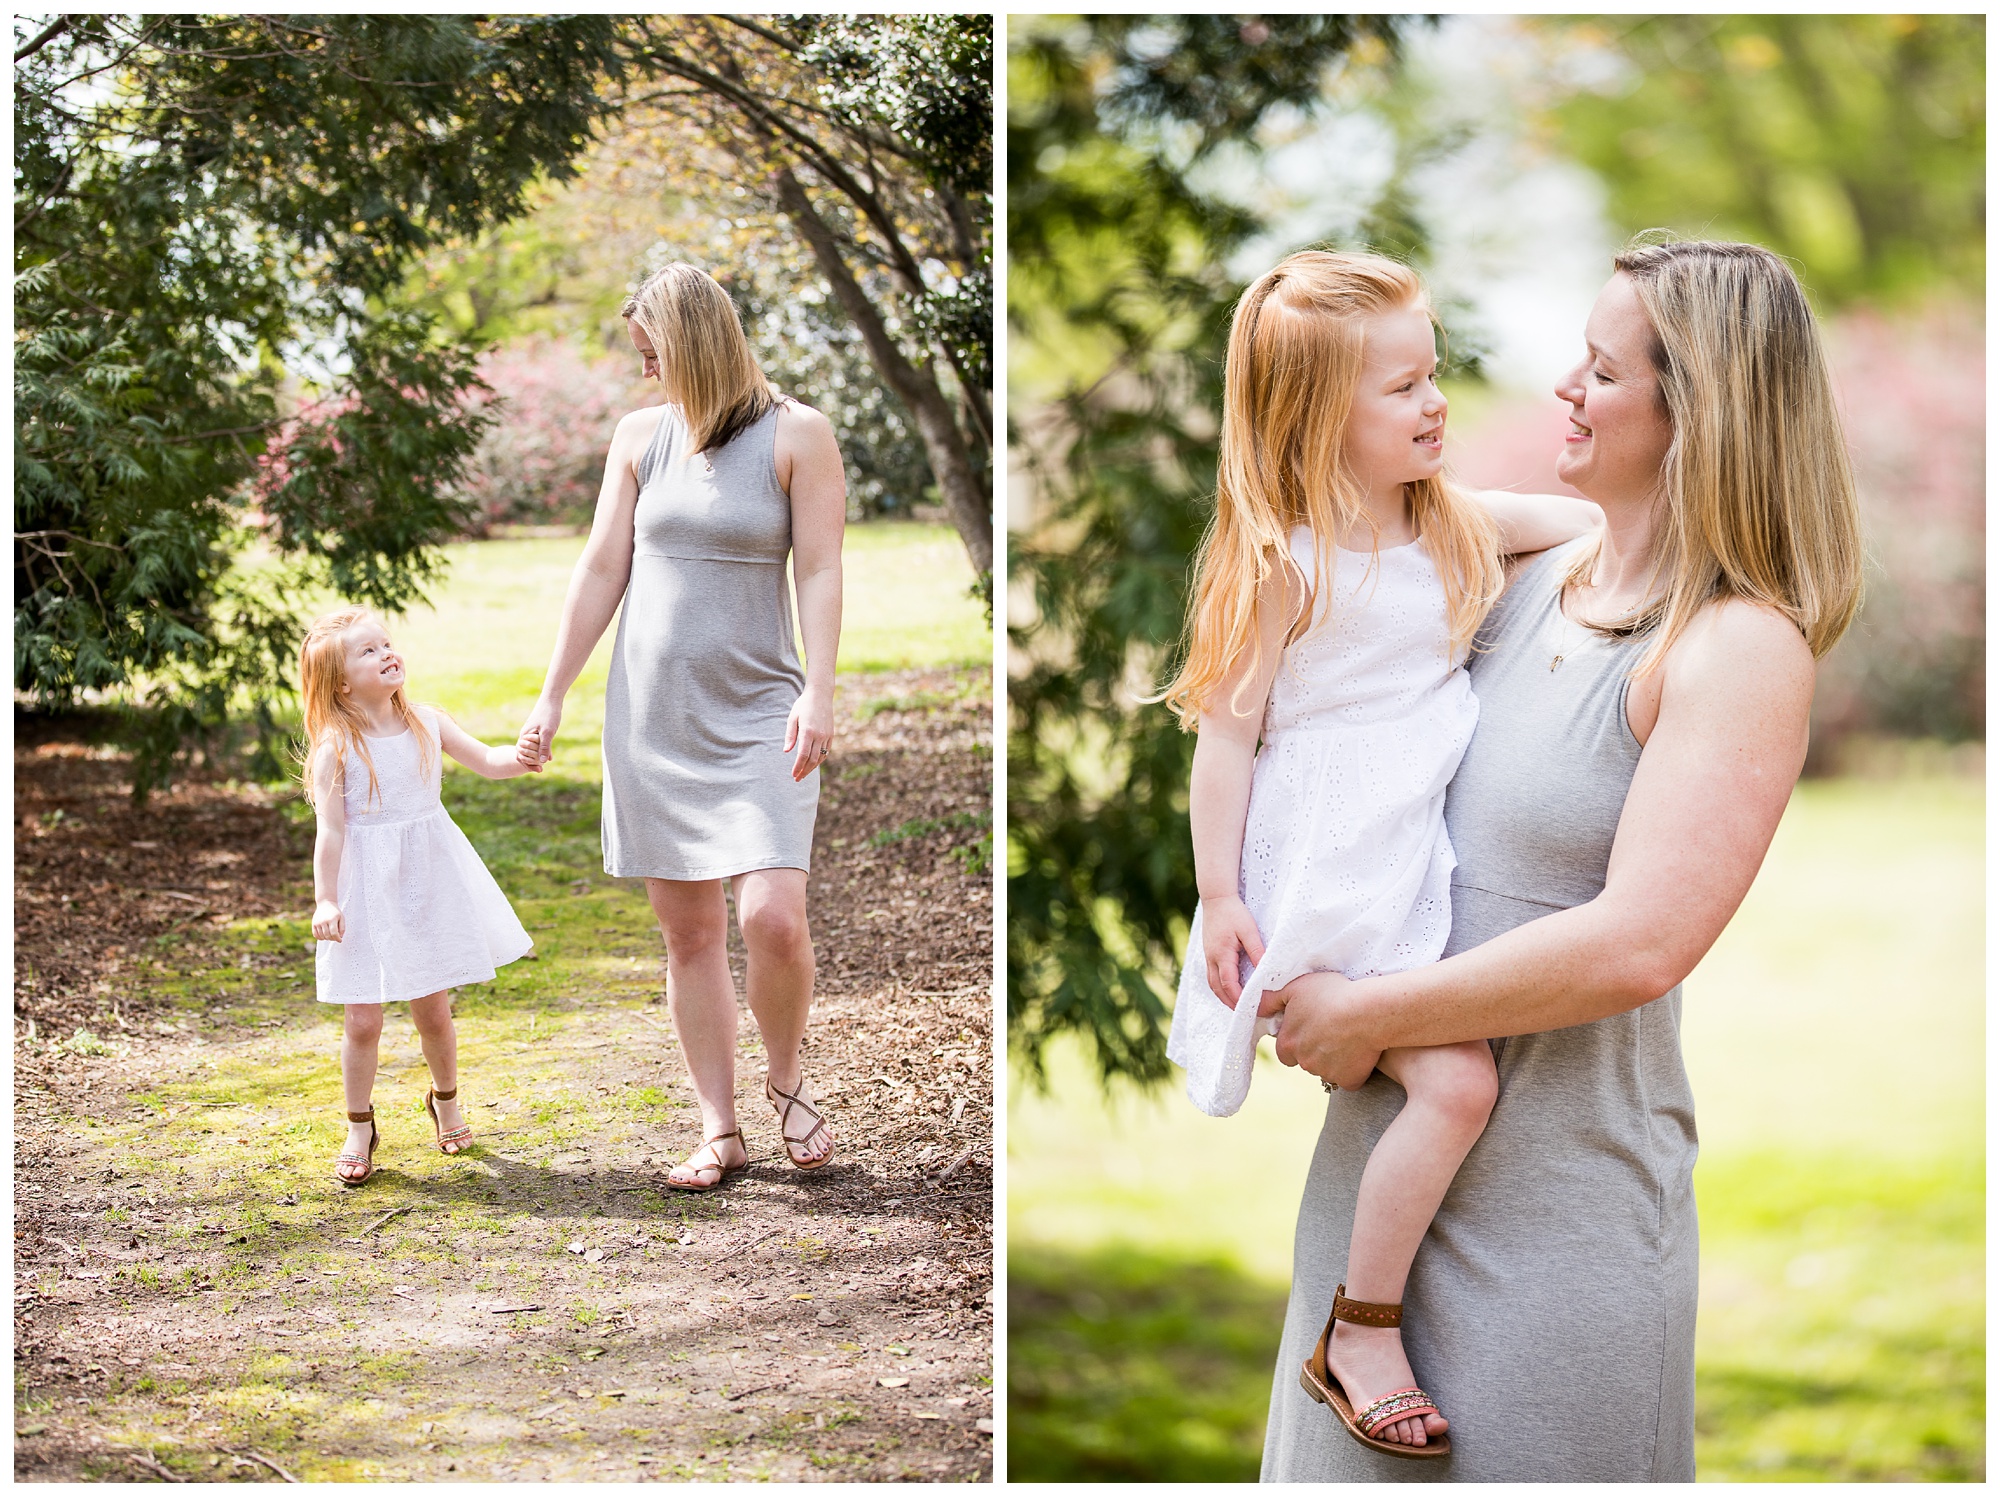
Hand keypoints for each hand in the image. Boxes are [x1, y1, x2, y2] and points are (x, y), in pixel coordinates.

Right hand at [312, 900, 344, 942]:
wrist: (326, 904)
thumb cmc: (335, 912)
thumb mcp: (342, 918)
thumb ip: (342, 928)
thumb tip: (340, 937)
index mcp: (332, 919)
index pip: (334, 933)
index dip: (337, 938)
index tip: (340, 940)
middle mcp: (323, 921)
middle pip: (328, 935)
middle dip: (333, 939)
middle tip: (336, 938)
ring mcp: (317, 923)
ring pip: (322, 936)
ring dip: (327, 939)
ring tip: (331, 936)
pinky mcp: (313, 924)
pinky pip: (315, 935)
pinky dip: (320, 938)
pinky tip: (324, 936)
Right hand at [517, 696, 561, 770]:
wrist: (551, 700)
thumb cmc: (549, 715)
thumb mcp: (548, 733)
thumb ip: (544, 747)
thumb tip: (542, 762)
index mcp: (524, 736)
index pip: (522, 754)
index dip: (529, 763)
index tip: (539, 770)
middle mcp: (525, 735)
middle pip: (526, 753)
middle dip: (533, 762)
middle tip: (540, 770)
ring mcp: (531, 732)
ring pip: (534, 749)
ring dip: (539, 757)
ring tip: (546, 764)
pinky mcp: (537, 730)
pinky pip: (539, 744)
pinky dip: (544, 750)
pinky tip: (550, 756)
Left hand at [784, 687, 833, 782]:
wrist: (821, 695)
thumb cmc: (803, 705)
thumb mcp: (792, 718)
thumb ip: (790, 735)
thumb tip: (786, 751)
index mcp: (808, 731)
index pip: (803, 755)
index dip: (798, 767)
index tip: (793, 775)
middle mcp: (819, 735)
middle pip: (813, 759)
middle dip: (804, 771)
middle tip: (797, 779)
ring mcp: (827, 735)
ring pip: (820, 757)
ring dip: (812, 768)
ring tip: (804, 773)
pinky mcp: (831, 735)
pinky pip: (826, 751)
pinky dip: (819, 760)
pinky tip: (813, 764)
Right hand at [1200, 895, 1264, 1007]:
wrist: (1216, 898)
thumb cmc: (1234, 913)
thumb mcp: (1249, 930)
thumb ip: (1257, 951)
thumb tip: (1266, 971)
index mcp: (1221, 954)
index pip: (1229, 984)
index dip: (1239, 999)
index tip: (1252, 1009)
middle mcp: (1211, 959)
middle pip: (1218, 990)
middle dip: (1232, 1004)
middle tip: (1248, 1015)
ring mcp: (1208, 957)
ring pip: (1213, 985)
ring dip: (1225, 998)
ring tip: (1240, 1008)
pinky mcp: (1209, 954)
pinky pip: (1213, 978)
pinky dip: (1221, 988)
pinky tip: (1232, 991)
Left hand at [1270, 969, 1381, 1089]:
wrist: (1368, 1011)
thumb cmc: (1332, 994)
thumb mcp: (1296, 987)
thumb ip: (1271, 999)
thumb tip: (1257, 1009)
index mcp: (1288, 1043)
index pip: (1284, 1051)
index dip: (1295, 1040)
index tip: (1309, 1028)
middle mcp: (1304, 1062)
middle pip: (1305, 1060)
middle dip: (1314, 1050)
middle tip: (1330, 1030)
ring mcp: (1327, 1073)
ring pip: (1327, 1070)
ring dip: (1334, 1058)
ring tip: (1348, 1035)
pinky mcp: (1349, 1080)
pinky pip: (1349, 1078)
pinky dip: (1354, 1069)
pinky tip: (1361, 1051)